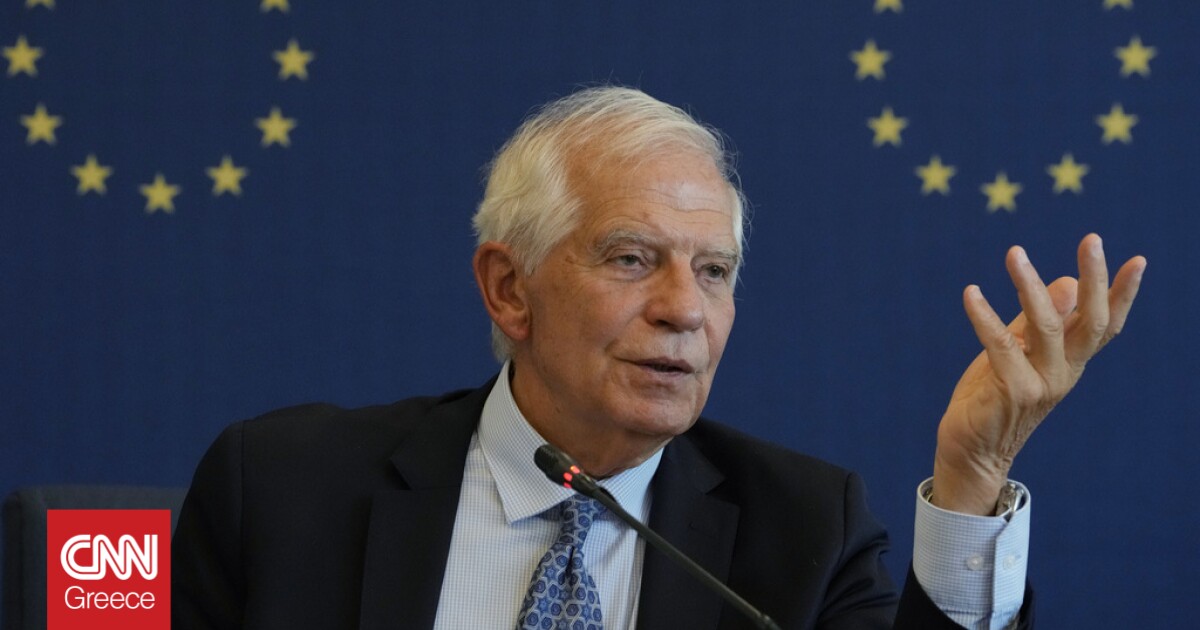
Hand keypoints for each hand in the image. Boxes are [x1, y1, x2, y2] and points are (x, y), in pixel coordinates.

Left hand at [931, 234, 1145, 514]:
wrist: (970, 452)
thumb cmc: (991, 399)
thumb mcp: (1017, 354)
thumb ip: (1035, 322)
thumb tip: (1066, 281)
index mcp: (1069, 363)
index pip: (1105, 326)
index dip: (1123, 295)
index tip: (1137, 259)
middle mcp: (1064, 373)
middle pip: (1090, 321)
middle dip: (1096, 278)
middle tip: (1093, 239)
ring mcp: (1042, 384)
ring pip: (1046, 326)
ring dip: (1029, 285)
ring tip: (1015, 252)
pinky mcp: (1013, 392)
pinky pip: (1001, 344)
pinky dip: (984, 315)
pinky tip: (971, 292)